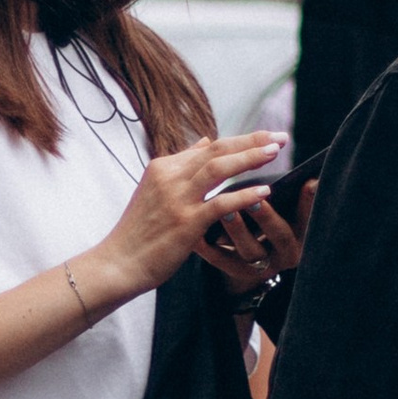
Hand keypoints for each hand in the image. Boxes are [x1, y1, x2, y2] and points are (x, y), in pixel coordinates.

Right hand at [85, 135, 287, 306]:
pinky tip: (264, 191)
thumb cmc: (139, 232)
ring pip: (219, 168)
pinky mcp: (185, 222)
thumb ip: (182, 165)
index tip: (266, 136)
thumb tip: (206, 141)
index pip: (208, 147)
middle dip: (251, 141)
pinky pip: (220, 203)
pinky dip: (244, 195)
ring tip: (275, 152)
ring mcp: (177, 199)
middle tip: (280, 137)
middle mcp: (169, 177)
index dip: (240, 140)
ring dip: (250, 157)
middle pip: (217, 150)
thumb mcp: (156, 190)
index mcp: (163, 167)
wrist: (118, 263)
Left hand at [199, 183, 303, 296]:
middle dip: (268, 217)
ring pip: (250, 249)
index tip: (308, 182)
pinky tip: (198, 233)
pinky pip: (221, 259)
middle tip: (255, 199)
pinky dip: (208, 247)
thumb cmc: (270, 222)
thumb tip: (313, 179)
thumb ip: (295, 198)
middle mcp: (284, 253)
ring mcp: (260, 265)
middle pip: (280, 236)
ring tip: (225, 211)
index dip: (308, 202)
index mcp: (301, 236)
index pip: (308, 218)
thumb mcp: (287, 213)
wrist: (251, 257)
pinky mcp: (235, 271)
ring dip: (238, 230)